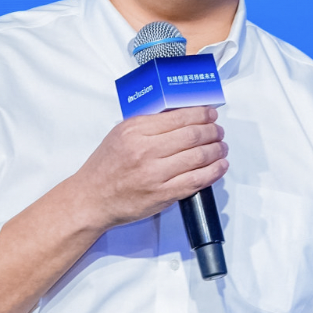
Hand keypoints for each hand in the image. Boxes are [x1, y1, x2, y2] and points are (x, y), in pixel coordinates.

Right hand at [74, 106, 227, 230]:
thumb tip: (183, 116)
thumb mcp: (121, 134)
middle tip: (218, 131)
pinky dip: (214, 172)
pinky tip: (220, 166)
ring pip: (198, 157)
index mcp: (135, 131)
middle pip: (193, 135)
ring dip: (217, 150)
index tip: (211, 113)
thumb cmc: (105, 167)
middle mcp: (145, 150)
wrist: (91, 199)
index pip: (179, 117)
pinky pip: (196, 180)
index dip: (202, 114)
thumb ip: (149, 124)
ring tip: (221, 147)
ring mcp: (155, 174)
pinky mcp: (162, 195)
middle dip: (213, 131)